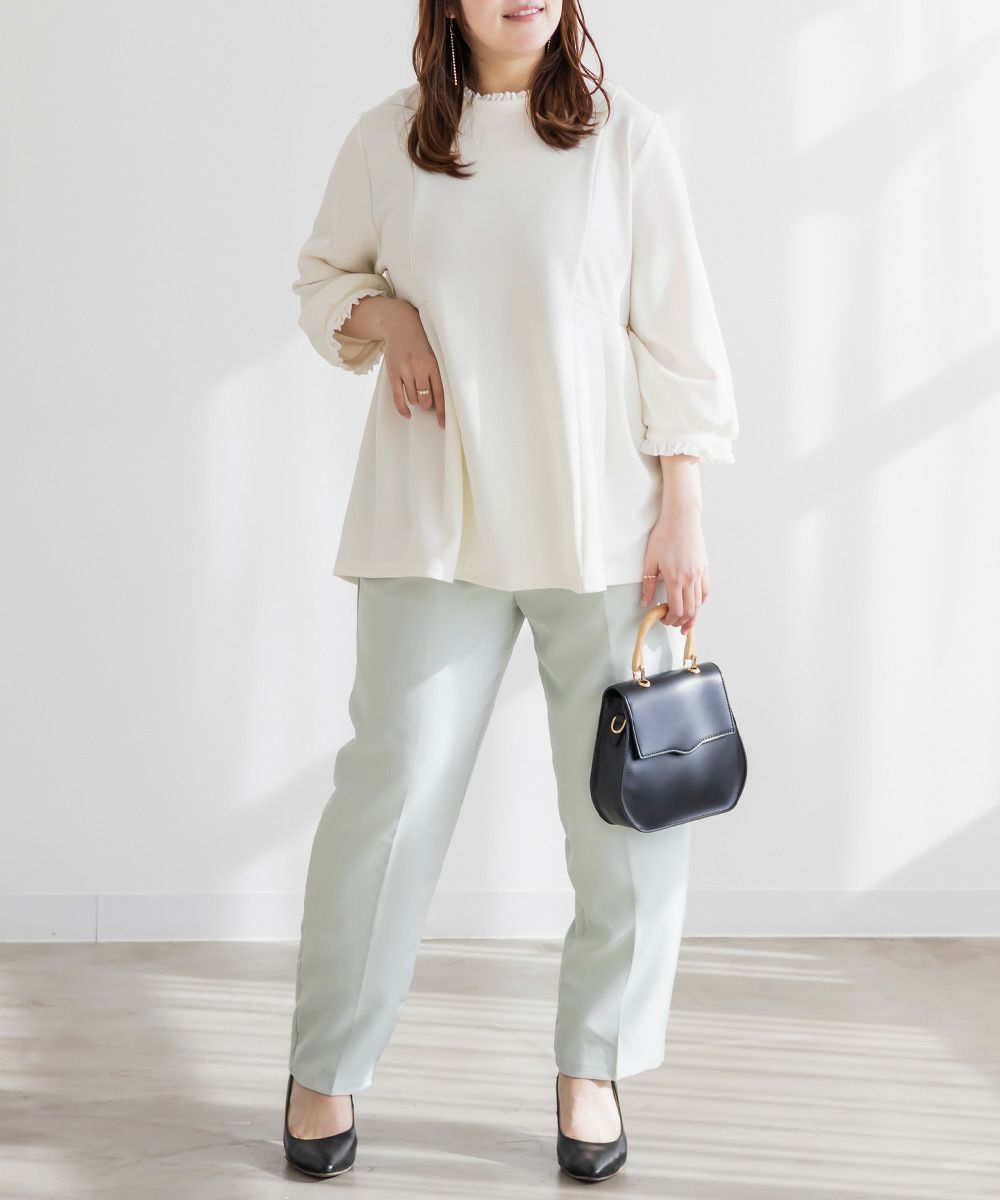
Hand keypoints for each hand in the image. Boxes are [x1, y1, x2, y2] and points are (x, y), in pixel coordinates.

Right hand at [378, 299, 445, 427]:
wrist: (399, 324)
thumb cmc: (420, 341)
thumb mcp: (434, 353)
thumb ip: (436, 372)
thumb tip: (439, 399)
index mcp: (433, 363)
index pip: (440, 392)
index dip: (442, 410)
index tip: (444, 423)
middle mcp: (419, 367)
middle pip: (425, 398)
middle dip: (428, 404)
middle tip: (428, 402)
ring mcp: (404, 370)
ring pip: (413, 398)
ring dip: (417, 401)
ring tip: (417, 393)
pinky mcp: (393, 372)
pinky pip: (398, 397)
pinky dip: (403, 408)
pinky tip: (407, 414)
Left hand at [640, 457, 709, 632]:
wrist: (682, 518)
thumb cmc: (665, 535)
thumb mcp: (650, 561)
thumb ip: (647, 585)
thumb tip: (645, 602)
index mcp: (675, 578)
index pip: (677, 609)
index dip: (670, 619)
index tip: (663, 619)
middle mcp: (690, 579)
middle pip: (690, 611)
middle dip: (681, 622)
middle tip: (673, 624)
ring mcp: (699, 574)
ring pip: (700, 603)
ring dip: (693, 616)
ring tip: (686, 623)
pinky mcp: (705, 568)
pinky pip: (705, 591)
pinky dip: (700, 602)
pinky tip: (695, 605)